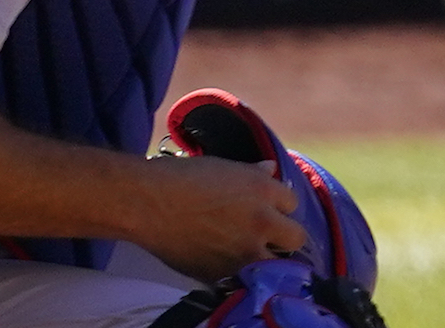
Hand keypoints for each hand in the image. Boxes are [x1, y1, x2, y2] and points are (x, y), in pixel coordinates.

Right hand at [122, 154, 303, 281]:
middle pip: (296, 238)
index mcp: (264, 190)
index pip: (292, 203)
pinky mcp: (223, 273)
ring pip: (276, 264)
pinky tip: (228, 264)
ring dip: (268, 259)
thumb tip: (270, 169)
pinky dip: (239, 272)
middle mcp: (262, 221)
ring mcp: (244, 251)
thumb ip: (253, 174)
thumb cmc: (183, 177)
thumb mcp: (225, 168)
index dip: (280, 207)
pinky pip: (243, 277)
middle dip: (286, 237)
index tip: (269, 210)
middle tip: (270, 237)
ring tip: (252, 255)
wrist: (148, 203)